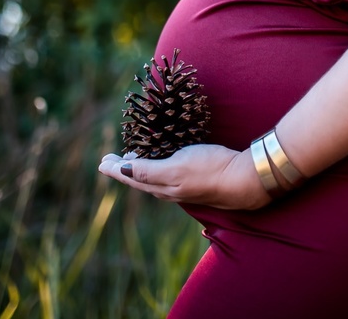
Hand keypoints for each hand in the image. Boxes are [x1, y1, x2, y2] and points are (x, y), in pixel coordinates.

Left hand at [98, 143, 271, 210]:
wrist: (245, 180)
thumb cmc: (210, 170)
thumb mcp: (175, 167)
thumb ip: (148, 170)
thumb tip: (123, 168)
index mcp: (162, 187)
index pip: (131, 177)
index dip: (116, 169)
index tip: (102, 161)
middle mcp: (170, 190)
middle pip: (140, 179)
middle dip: (124, 168)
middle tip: (110, 159)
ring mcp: (184, 187)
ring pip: (154, 179)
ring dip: (140, 168)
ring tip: (132, 158)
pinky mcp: (196, 181)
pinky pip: (168, 176)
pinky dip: (157, 168)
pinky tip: (162, 162)